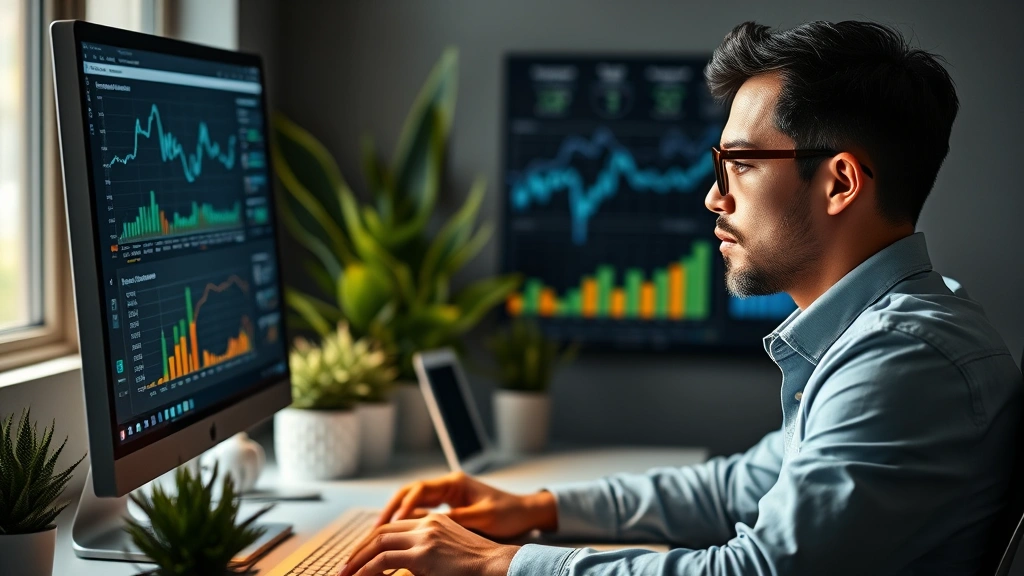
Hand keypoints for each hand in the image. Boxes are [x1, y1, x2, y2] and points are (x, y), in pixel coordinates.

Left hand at [338, 513, 518, 575]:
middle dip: (359, 550)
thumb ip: (426, 553)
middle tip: (345, 567)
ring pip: (378, 544)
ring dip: (358, 560)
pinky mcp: (424, 555)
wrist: (499, 567)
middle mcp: (427, 524)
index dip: (372, 541)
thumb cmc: (479, 566)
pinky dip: (368, 569)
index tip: (359, 556)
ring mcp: (425, 537)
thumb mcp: (449, 552)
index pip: (394, 527)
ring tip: (346, 574)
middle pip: (382, 532)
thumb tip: (403, 567)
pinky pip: (385, 561)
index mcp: (434, 521)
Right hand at [375, 471, 557, 539]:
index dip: (403, 507)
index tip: (391, 524)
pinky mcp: (449, 506)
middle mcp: (447, 485)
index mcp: (454, 483)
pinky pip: (421, 510)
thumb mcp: (483, 518)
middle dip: (390, 510)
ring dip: (395, 516)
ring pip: (412, 501)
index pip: (419, 490)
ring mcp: (447, 494)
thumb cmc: (509, 513)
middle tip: (374, 529)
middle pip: (409, 493)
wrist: (526, 511)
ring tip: (377, 534)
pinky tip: (397, 535)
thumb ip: (456, 519)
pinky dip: (407, 521)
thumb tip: (428, 526)